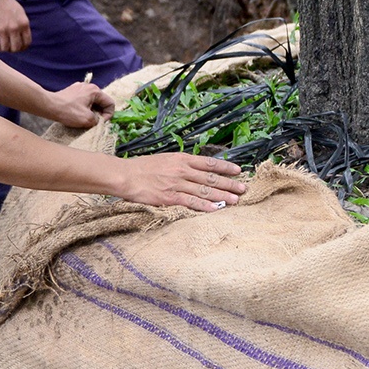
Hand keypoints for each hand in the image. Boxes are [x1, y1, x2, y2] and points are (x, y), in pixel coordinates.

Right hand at [0, 0, 31, 51]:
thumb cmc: (7, 3)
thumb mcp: (21, 13)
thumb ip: (23, 26)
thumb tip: (24, 40)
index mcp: (24, 23)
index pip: (27, 42)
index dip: (23, 47)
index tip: (19, 47)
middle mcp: (15, 28)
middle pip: (16, 48)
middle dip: (13, 49)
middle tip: (9, 47)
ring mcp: (3, 30)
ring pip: (5, 48)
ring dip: (3, 48)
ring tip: (0, 44)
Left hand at [46, 82, 113, 129]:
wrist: (49, 106)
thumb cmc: (68, 112)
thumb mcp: (88, 120)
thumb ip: (98, 120)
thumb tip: (97, 120)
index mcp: (95, 90)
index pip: (110, 103)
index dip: (108, 115)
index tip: (101, 122)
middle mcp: (88, 86)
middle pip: (101, 101)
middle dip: (99, 113)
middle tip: (93, 122)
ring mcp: (79, 88)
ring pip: (92, 101)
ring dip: (91, 111)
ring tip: (84, 118)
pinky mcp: (71, 91)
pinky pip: (83, 100)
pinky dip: (83, 108)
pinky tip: (76, 114)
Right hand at [117, 153, 244, 210]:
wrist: (125, 175)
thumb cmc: (142, 168)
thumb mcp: (165, 159)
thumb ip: (181, 164)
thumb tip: (196, 168)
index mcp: (181, 159)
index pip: (209, 163)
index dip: (225, 167)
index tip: (238, 170)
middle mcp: (182, 170)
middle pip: (211, 178)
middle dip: (229, 183)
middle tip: (244, 188)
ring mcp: (177, 184)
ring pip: (204, 190)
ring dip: (222, 196)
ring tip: (236, 200)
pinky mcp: (170, 197)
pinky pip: (191, 202)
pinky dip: (205, 205)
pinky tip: (216, 209)